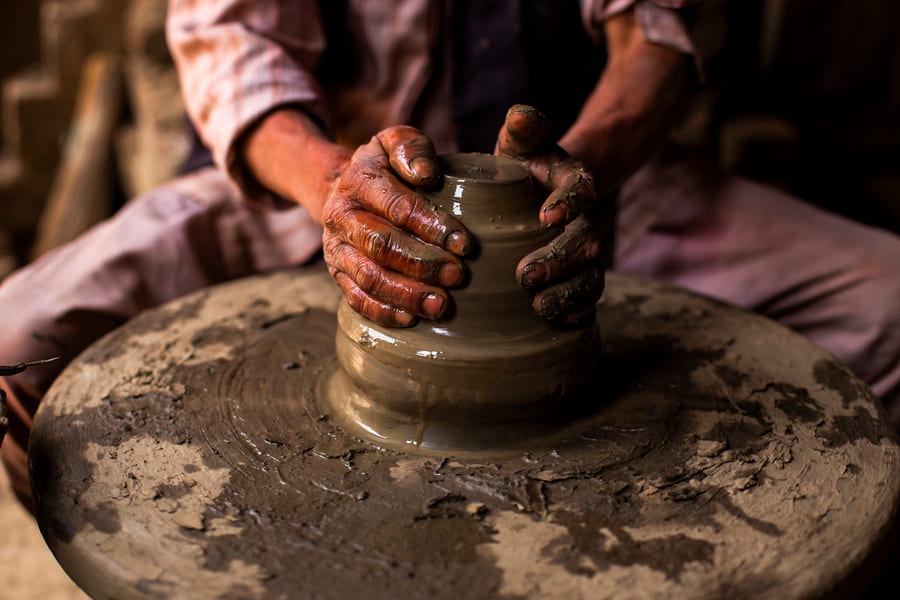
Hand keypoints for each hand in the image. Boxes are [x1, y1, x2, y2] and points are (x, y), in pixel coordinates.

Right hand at [322, 126, 474, 326]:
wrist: (338, 188)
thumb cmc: (382, 167)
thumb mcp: (393, 141)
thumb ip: (411, 147)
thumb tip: (427, 174)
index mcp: (358, 181)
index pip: (397, 206)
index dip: (432, 226)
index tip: (465, 244)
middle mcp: (341, 216)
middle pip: (381, 246)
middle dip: (423, 265)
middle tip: (458, 276)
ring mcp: (336, 249)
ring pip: (368, 277)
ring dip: (406, 294)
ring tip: (441, 305)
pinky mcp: (337, 274)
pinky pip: (356, 299)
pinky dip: (384, 312)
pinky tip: (413, 319)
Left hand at [495, 105, 613, 323]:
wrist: (548, 190)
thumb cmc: (529, 165)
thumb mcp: (525, 142)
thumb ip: (525, 127)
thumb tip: (519, 115)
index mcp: (579, 183)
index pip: (582, 190)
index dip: (567, 204)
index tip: (544, 217)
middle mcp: (591, 218)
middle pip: (587, 242)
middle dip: (559, 261)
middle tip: (525, 276)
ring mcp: (591, 248)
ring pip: (592, 274)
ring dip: (568, 292)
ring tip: (538, 307)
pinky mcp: (585, 273)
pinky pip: (592, 295)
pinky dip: (580, 310)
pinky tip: (562, 324)